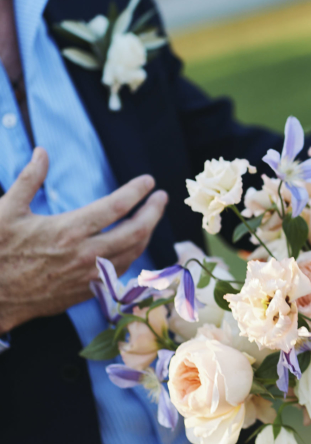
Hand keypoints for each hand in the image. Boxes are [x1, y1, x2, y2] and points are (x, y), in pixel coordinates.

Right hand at [0, 148, 167, 331]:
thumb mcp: (6, 211)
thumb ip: (28, 179)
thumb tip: (42, 152)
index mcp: (67, 230)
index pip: (116, 206)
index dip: (136, 191)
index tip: (148, 181)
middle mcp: (83, 255)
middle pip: (135, 232)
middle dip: (153, 212)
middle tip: (162, 198)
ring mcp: (87, 276)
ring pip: (132, 254)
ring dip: (146, 234)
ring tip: (151, 218)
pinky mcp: (85, 291)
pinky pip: (119, 272)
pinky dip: (132, 255)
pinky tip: (132, 245)